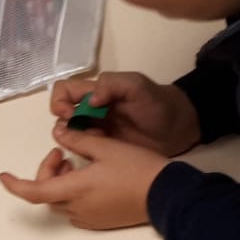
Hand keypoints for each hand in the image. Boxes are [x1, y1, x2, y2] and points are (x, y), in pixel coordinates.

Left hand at [0, 125, 169, 229]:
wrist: (166, 194)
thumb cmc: (137, 168)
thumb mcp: (106, 147)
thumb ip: (77, 140)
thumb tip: (58, 135)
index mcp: (74, 190)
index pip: (32, 191)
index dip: (14, 184)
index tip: (3, 176)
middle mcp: (77, 208)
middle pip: (47, 193)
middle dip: (47, 171)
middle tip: (62, 152)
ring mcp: (89, 218)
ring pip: (61, 200)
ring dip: (60, 181)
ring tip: (76, 161)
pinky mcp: (101, 221)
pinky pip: (76, 208)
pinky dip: (73, 191)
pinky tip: (90, 177)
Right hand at [49, 71, 200, 157]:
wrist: (180, 128)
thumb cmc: (158, 103)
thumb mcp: (137, 86)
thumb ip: (112, 85)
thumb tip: (89, 102)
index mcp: (96, 92)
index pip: (63, 91)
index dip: (60, 102)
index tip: (71, 115)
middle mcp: (91, 111)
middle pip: (61, 116)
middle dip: (67, 126)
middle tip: (88, 133)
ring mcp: (96, 131)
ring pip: (69, 135)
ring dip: (75, 140)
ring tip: (98, 143)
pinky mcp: (104, 150)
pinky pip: (82, 151)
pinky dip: (83, 153)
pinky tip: (101, 154)